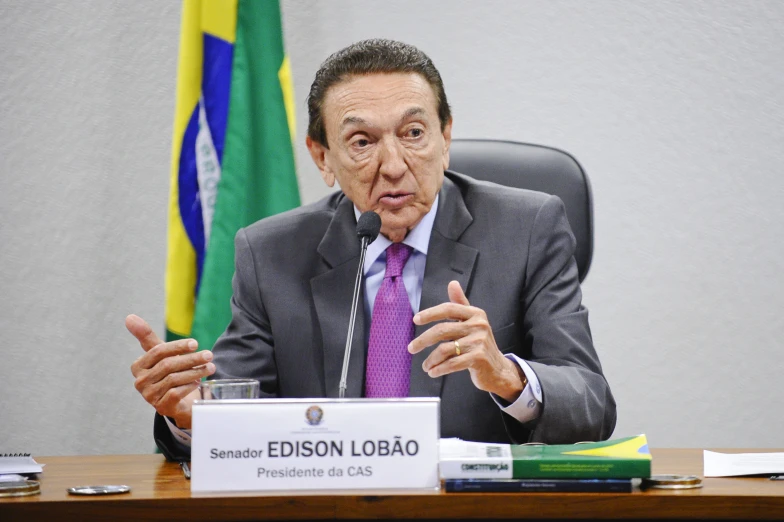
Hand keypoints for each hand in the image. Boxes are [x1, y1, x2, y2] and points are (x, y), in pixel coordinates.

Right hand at [126, 314, 214, 428]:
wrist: (178, 401)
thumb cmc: (169, 372)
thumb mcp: (160, 353)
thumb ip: (146, 336)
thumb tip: (129, 316)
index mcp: (138, 366)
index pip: (158, 351)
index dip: (178, 346)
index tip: (196, 343)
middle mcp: (140, 382)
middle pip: (168, 365)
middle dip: (191, 359)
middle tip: (209, 355)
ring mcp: (149, 396)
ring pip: (174, 379)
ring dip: (195, 371)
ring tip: (210, 367)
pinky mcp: (161, 407)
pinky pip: (176, 393)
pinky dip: (189, 386)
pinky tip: (199, 382)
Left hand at [407, 281, 524, 401]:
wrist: (498, 369)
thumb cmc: (480, 344)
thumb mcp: (472, 322)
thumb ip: (460, 304)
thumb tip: (452, 283)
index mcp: (475, 314)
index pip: (448, 309)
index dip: (430, 313)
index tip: (415, 320)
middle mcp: (479, 325)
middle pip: (442, 330)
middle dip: (423, 340)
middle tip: (411, 348)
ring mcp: (479, 342)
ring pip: (445, 349)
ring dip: (431, 359)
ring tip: (426, 366)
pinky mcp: (479, 358)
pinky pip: (452, 363)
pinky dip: (439, 369)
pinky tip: (433, 372)